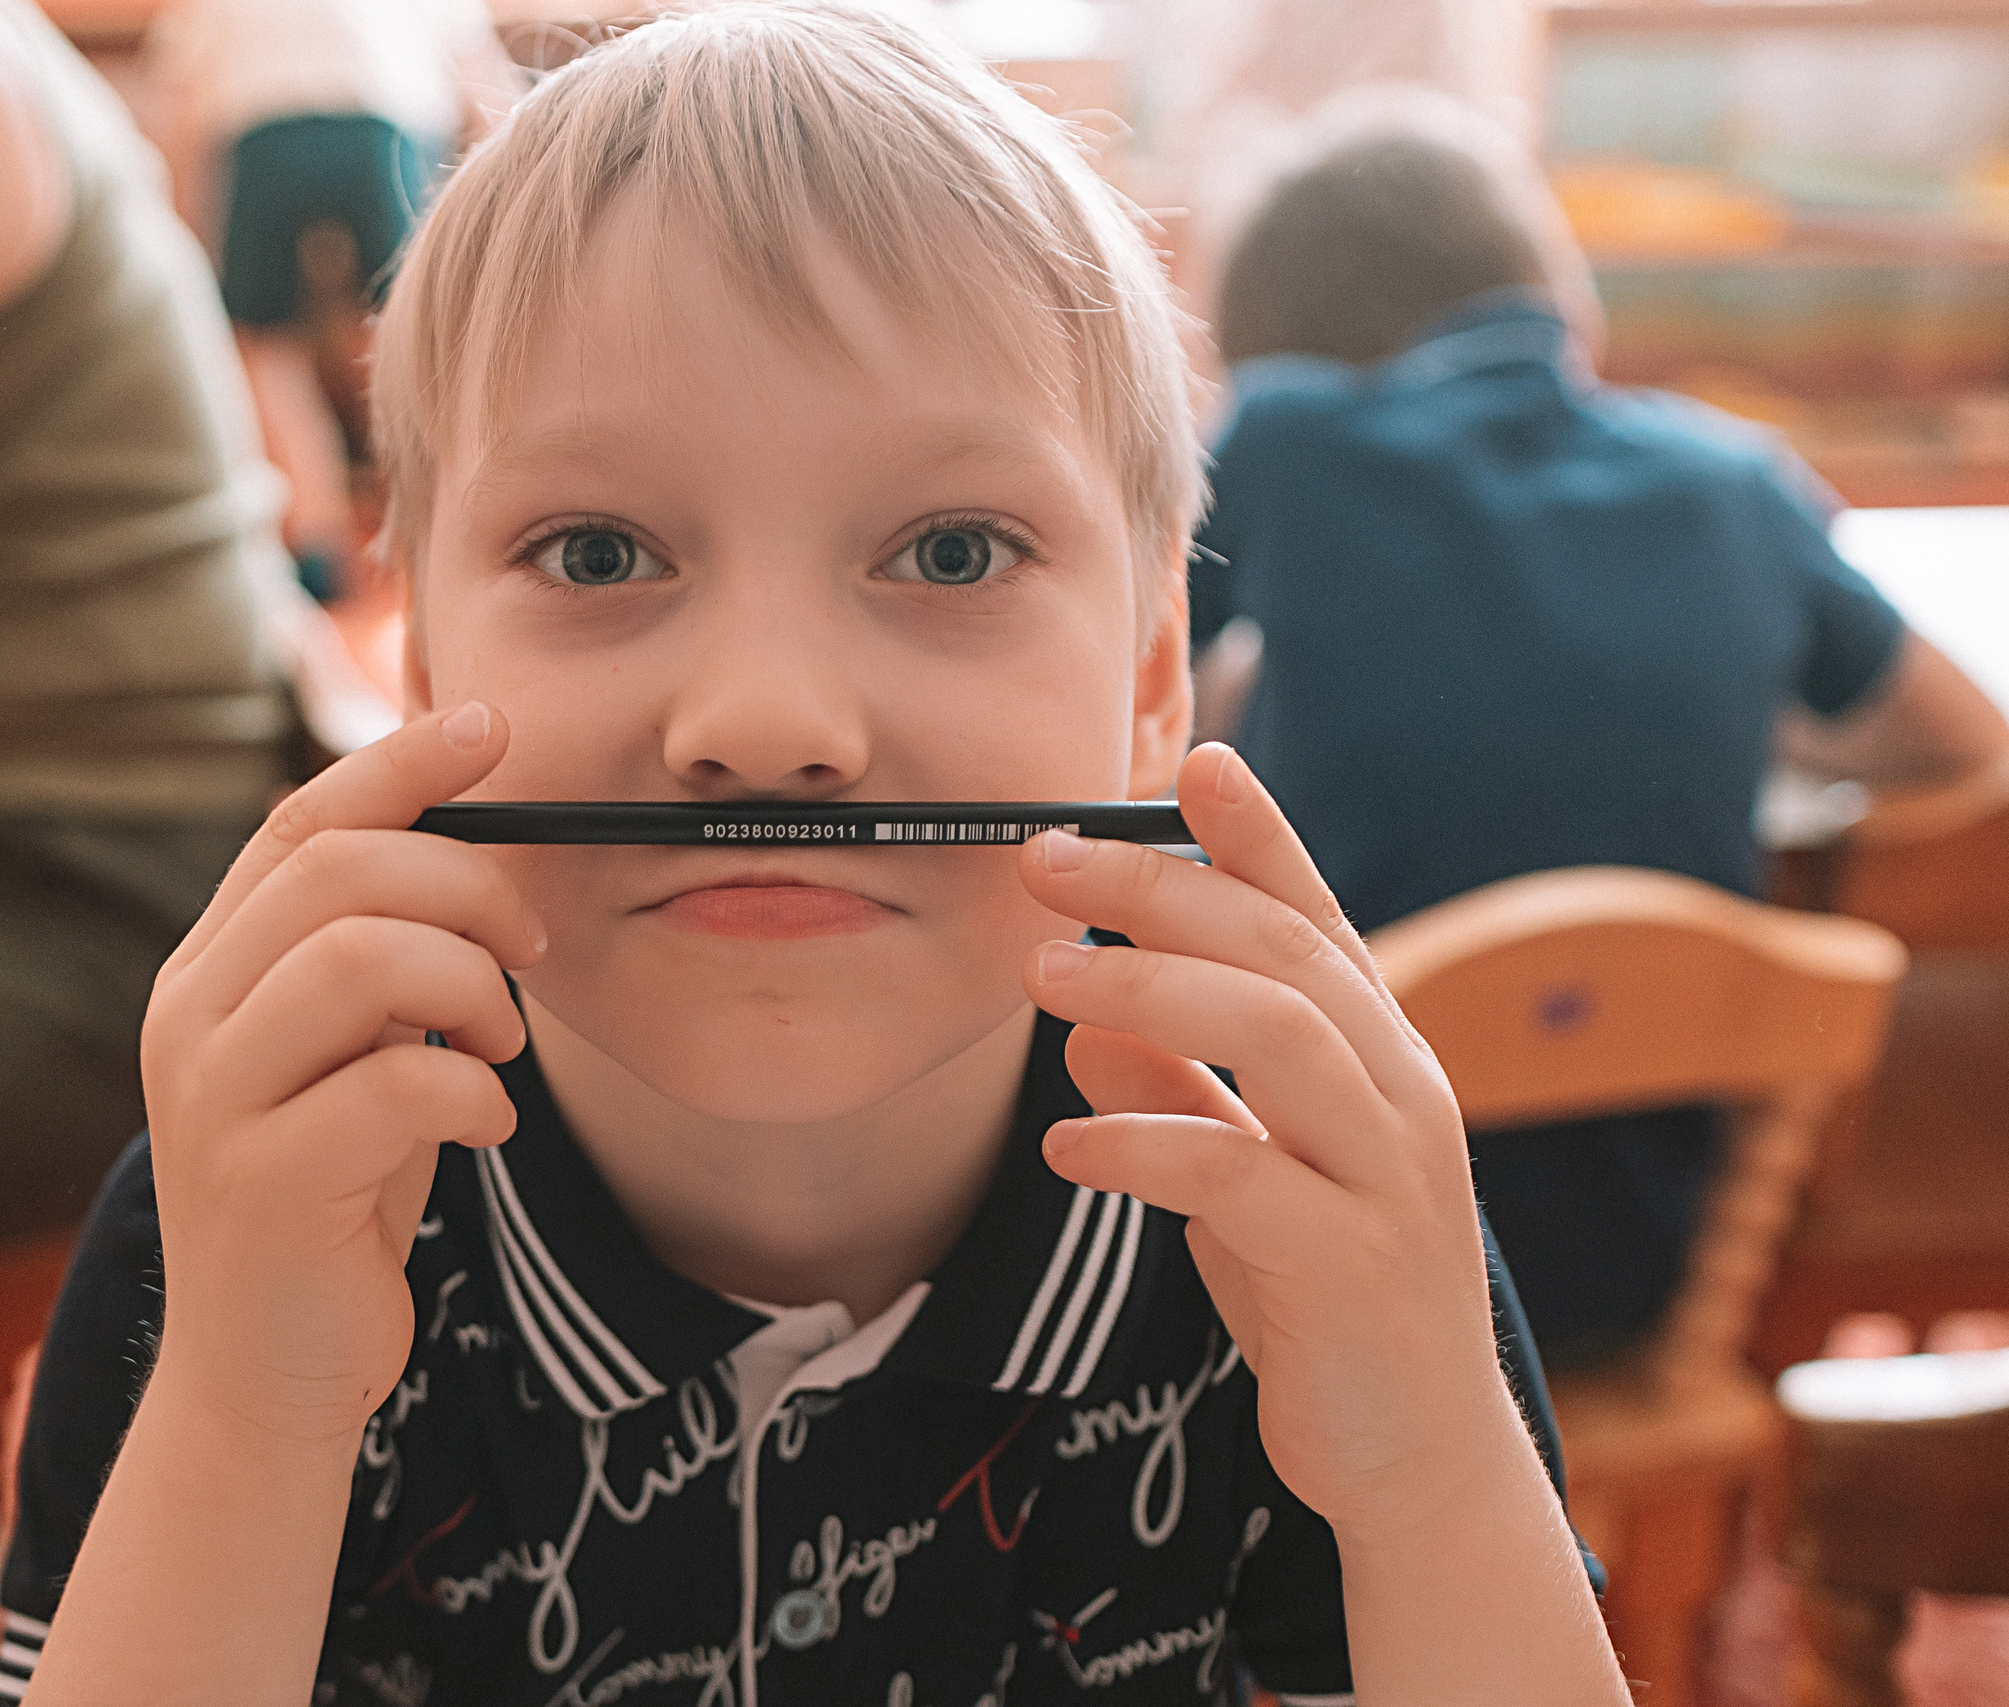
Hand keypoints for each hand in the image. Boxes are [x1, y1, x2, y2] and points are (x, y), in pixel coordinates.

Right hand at [140, 701, 545, 1444]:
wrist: (269, 1372)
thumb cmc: (335, 1196)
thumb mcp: (356, 1054)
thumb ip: (384, 960)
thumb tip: (475, 846)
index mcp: (213, 968)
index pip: (300, 821)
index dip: (399, 763)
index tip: (491, 727)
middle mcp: (191, 1015)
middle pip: (337, 871)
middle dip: (465, 885)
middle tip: (529, 949)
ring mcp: (214, 1099)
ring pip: (357, 958)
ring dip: (468, 986)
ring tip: (501, 1048)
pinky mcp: (261, 1184)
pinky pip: (393, 1086)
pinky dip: (471, 1095)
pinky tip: (485, 1127)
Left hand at [1017, 743, 1506, 1537]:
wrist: (1415, 1458)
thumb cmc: (1323, 1296)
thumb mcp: (1240, 1176)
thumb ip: (1177, 1089)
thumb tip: (1084, 1017)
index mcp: (1376, 1060)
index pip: (1313, 919)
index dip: (1257, 837)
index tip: (1195, 760)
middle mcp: (1398, 1095)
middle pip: (1279, 952)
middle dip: (1160, 890)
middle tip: (1047, 861)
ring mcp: (1386, 1175)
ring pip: (1277, 1033)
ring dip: (1148, 990)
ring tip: (1042, 978)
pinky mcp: (1350, 1263)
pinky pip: (1238, 1174)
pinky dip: (1143, 1143)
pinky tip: (1069, 1144)